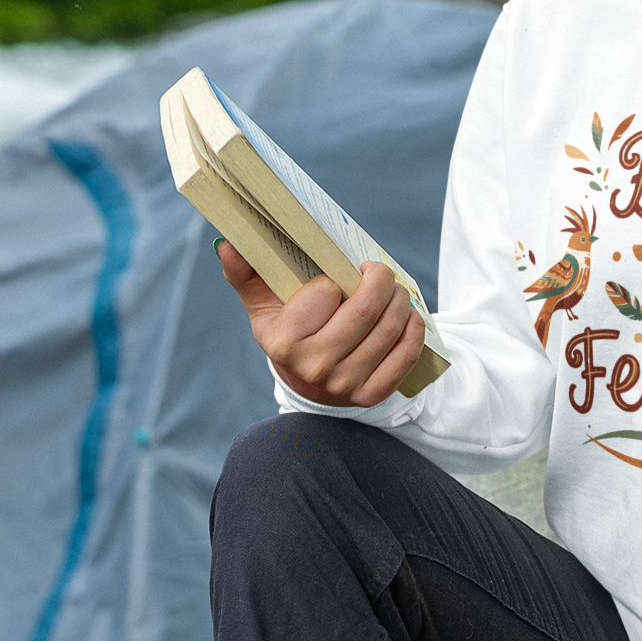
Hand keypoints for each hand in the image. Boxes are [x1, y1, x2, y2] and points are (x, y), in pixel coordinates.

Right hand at [215, 238, 426, 407]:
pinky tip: (408, 316)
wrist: (308, 385)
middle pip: (365, 309)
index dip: (333, 281)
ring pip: (390, 328)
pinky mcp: (372, 395)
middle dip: (381, 279)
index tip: (331, 282)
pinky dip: (413, 330)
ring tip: (394, 290)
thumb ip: (245, 274)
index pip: (325, 292)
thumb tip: (227, 245)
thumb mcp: (263, 305)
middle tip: (378, 271)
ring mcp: (344, 385)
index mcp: (283, 342)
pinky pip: (405, 355)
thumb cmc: (288, 331)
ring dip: (401, 299)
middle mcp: (313, 367)